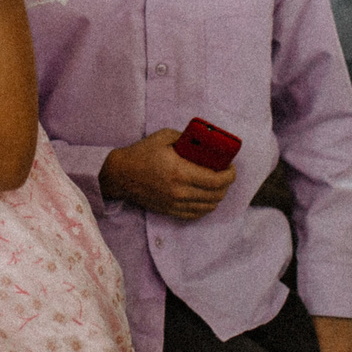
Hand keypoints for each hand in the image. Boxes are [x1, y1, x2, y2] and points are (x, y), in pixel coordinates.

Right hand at [100, 130, 236, 221]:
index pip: (216, 180)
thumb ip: (187, 138)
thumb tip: (205, 141)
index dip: (230, 175)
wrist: (120, 175)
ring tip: (217, 185)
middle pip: (216, 195)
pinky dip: (206, 207)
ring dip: (218, 196)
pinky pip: (196, 214)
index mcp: (180, 172)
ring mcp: (175, 204)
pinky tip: (206, 198)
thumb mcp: (164, 137)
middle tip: (226, 174)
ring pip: (208, 206)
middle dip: (226, 185)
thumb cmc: (141, 153)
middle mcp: (180, 191)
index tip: (231, 167)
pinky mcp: (170, 211)